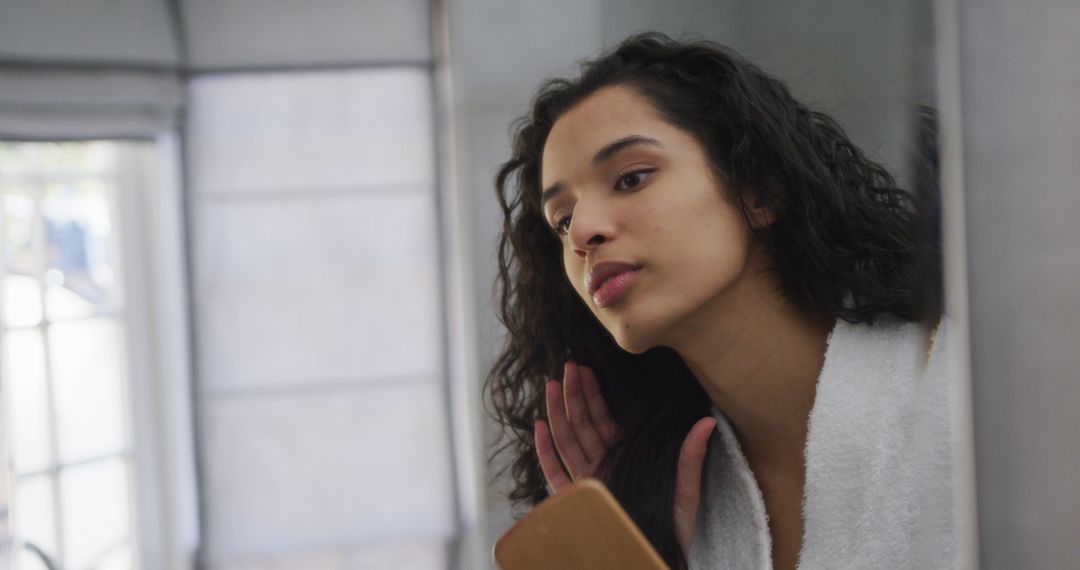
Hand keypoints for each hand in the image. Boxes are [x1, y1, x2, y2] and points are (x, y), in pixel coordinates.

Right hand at [534, 361, 717, 557]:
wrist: (655, 557)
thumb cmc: (674, 527)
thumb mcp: (686, 490)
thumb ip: (691, 456)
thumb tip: (708, 423)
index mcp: (626, 454)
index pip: (606, 417)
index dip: (595, 393)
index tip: (587, 367)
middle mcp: (604, 463)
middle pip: (583, 422)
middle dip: (574, 393)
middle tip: (568, 365)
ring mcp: (587, 481)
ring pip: (567, 440)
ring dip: (557, 412)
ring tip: (551, 385)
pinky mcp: (576, 500)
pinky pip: (554, 472)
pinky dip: (545, 450)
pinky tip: (539, 426)